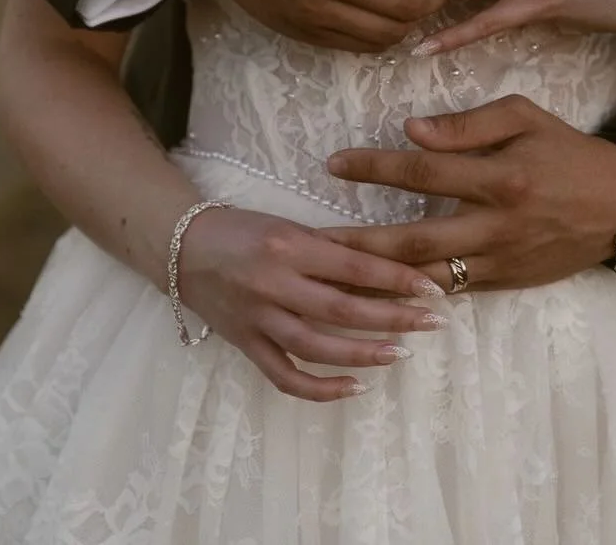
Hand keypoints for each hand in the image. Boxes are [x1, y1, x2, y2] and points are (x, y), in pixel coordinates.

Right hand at [177, 206, 449, 401]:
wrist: (182, 248)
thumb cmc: (244, 231)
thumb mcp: (290, 227)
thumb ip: (332, 249)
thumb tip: (388, 267)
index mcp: (289, 247)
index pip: (354, 267)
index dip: (397, 280)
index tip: (433, 288)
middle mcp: (273, 284)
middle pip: (342, 310)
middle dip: (393, 318)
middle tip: (432, 323)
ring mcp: (257, 319)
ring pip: (317, 347)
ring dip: (363, 354)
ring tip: (401, 354)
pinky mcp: (246, 344)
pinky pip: (285, 376)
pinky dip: (321, 388)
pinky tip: (355, 387)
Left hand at [322, 95, 615, 291]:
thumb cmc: (568, 152)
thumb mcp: (526, 117)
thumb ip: (468, 125)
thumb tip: (412, 132)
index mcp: (500, 177)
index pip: (423, 171)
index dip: (374, 168)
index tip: (333, 164)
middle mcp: (497, 225)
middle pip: (415, 239)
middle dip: (360, 241)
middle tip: (314, 239)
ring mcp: (502, 260)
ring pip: (429, 278)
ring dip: (379, 280)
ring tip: (333, 275)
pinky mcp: (506, 282)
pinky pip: (452, 292)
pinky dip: (413, 296)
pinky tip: (377, 295)